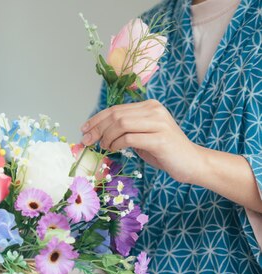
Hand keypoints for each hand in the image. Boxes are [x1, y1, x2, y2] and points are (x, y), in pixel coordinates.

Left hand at [81, 100, 202, 183]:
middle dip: (97, 128)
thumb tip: (97, 132)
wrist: (192, 163)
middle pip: (116, 115)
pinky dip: (117, 144)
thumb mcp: (141, 136)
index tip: (84, 129)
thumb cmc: (164, 151)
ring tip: (104, 147)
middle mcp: (154, 110)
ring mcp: (159, 123)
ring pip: (121, 124)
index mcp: (149, 106)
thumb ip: (124, 130)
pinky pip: (130, 138)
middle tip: (88, 141)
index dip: (96, 119)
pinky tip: (114, 149)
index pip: (116, 109)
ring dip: (107, 137)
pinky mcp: (160, 139)